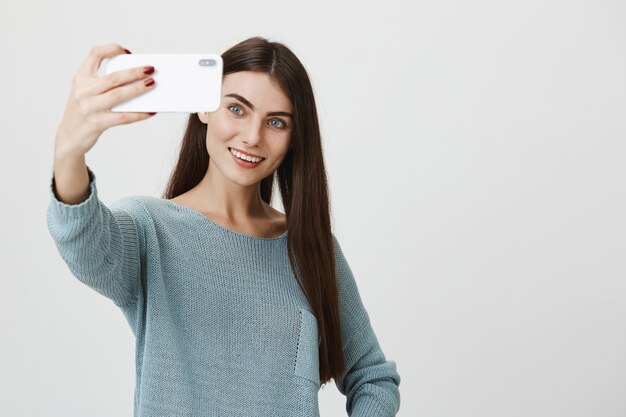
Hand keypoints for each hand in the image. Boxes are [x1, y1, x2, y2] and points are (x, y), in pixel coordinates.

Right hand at [54, 43, 156, 158]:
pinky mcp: (97, 123)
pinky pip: (123, 117)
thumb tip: (137, 80)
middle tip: (151, 69)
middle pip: (113, 77)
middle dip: (134, 72)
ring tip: (152, 84)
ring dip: (138, 89)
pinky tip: (150, 111)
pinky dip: (139, 114)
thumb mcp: (86, 93)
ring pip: (119, 95)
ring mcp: (90, 107)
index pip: (94, 54)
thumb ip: (104, 84)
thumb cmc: (84, 112)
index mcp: (80, 78)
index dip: (111, 49)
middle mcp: (83, 91)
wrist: (69, 137)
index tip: (127, 52)